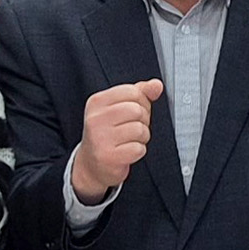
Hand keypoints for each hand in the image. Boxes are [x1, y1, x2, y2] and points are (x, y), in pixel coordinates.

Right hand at [71, 79, 163, 201]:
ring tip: (129, 140)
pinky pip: (138, 149)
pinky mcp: (109, 157)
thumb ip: (140, 93)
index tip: (133, 112)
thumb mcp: (119, 108)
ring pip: (140, 129)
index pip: (132, 91)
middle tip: (132, 128)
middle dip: (143, 120)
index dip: (141, 102)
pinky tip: (127, 151)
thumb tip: (157, 85)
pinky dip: (138, 151)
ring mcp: (100, 138)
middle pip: (137, 110)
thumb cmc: (108, 133)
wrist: (91, 164)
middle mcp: (95, 118)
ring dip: (142, 137)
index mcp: (97, 102)